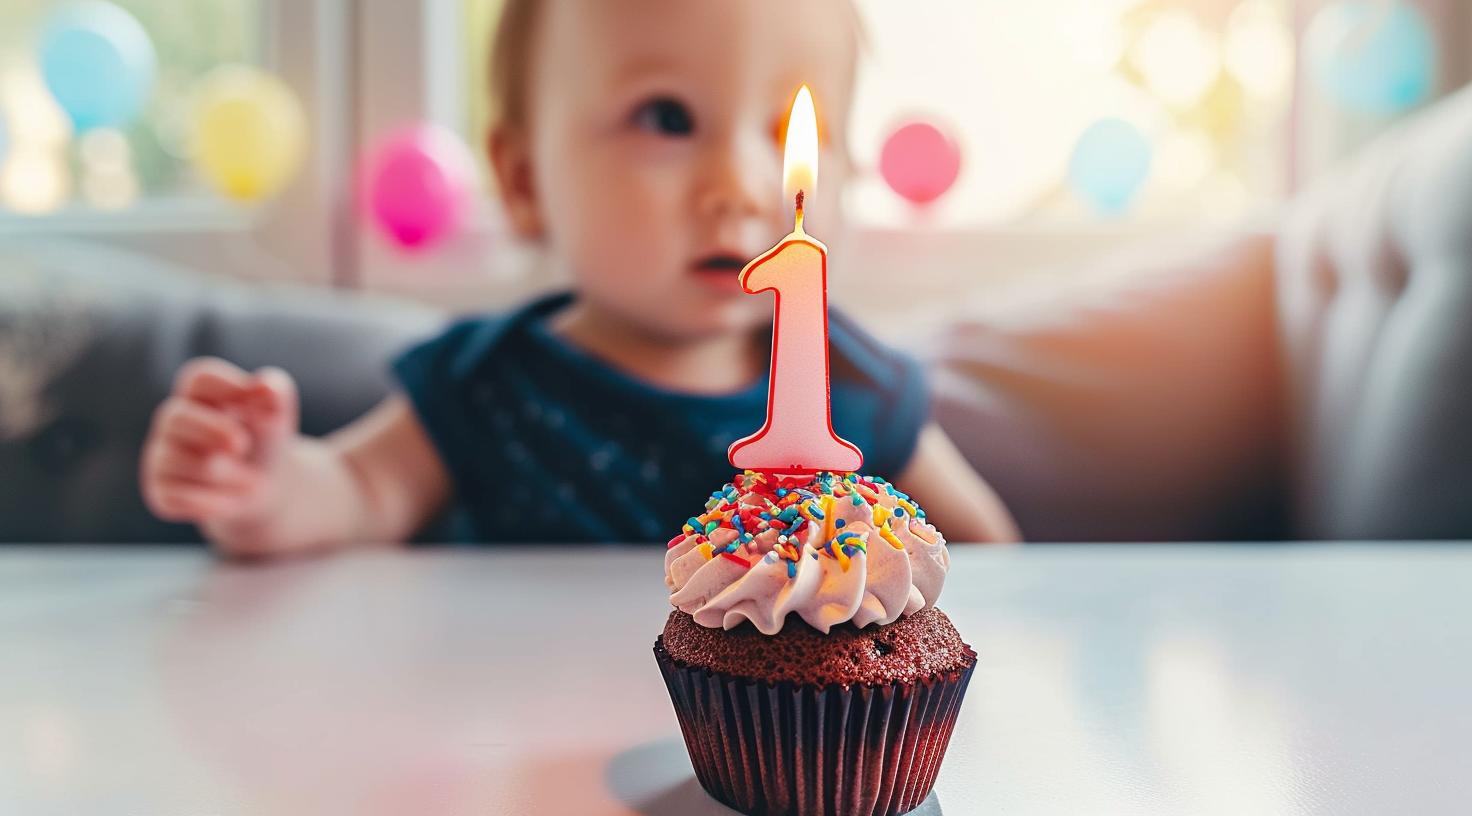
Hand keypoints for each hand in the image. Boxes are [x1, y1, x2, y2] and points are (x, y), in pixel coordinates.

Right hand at [141, 357, 299, 543]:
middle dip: (213, 430)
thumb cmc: (264, 441)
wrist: (264, 487)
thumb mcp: (277, 416)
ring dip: (228, 474)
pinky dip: (215, 502)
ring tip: (251, 480)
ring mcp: (161, 457)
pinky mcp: (160, 492)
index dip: (224, 384)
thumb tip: (264, 385)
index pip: (199, 378)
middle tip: (243, 445)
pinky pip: (180, 498)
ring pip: (183, 462)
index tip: (251, 396)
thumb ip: (275, 394)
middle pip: (177, 417)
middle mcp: (172, 422)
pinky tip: (230, 500)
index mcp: (200, 395)